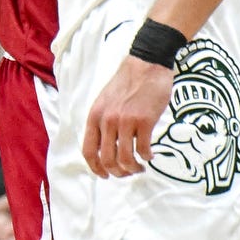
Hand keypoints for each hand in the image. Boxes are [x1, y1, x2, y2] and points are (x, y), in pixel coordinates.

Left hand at [83, 56, 174, 177]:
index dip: (96, 168)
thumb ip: (103, 122)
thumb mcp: (105, 101)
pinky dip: (147, 156)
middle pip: (107, 159)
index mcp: (95, 117)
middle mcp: (107, 121)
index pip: (89, 151)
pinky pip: (143, 149)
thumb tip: (107, 147)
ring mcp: (125, 121)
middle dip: (118, 173)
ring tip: (139, 167)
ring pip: (125, 158)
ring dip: (133, 168)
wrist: (147, 64)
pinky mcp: (144, 121)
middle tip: (127, 173)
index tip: (105, 175)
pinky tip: (150, 155)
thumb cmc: (127, 83)